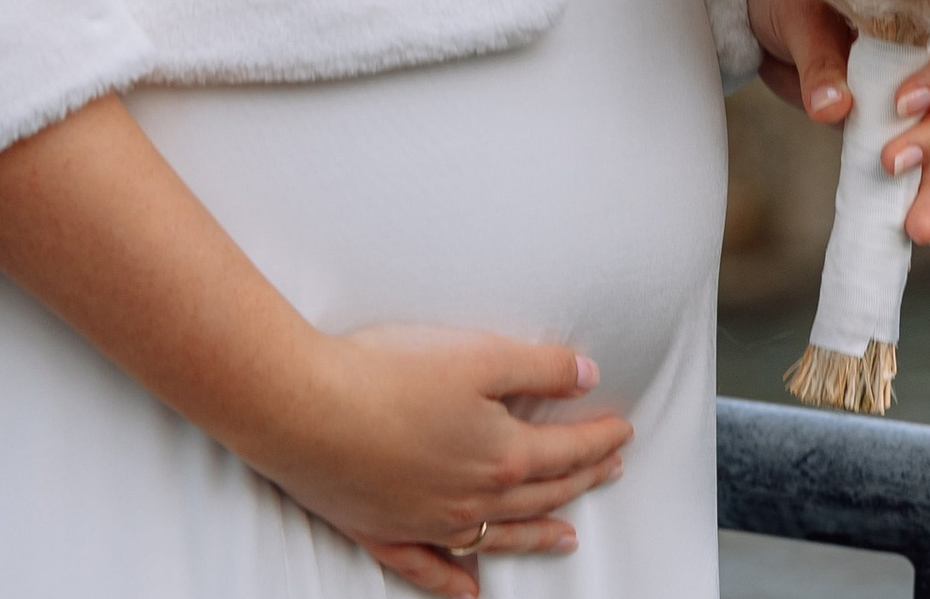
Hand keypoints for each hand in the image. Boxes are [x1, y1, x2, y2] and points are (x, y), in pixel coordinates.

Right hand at [264, 324, 630, 596]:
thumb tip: (588, 376)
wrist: (306, 411)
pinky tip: (472, 589)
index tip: (623, 432)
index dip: (599, 439)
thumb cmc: (388, 375)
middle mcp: (471, 499)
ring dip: (537, 534)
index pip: (566, 451)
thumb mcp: (479, 354)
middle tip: (609, 471)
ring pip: (498, 536)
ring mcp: (429, 524)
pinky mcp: (385, 533)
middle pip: (540, 494)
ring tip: (567, 538)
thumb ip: (540, 368)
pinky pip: (432, 570)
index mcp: (500, 454)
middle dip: (581, 480)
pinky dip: (457, 582)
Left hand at [746, 0, 929, 246]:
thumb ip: (819, 62)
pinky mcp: (899, 127)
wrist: (765, 18)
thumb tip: (833, 110)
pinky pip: (924, 163)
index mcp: (920, 12)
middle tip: (892, 161)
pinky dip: (923, 196)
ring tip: (916, 226)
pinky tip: (917, 231)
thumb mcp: (799, 20)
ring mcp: (920, 93)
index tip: (903, 104)